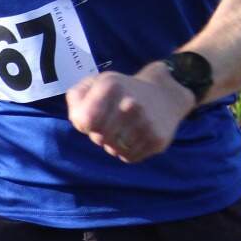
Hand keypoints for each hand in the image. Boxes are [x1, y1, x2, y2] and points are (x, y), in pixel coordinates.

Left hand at [66, 65, 191, 163]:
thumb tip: (79, 120)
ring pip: (113, 150)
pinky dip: (128, 151)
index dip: (85, 123)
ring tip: (124, 129)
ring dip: (113, 144)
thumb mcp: (97, 82)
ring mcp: (146, 122)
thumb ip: (76, 97)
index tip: (93, 117)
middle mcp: (130, 104)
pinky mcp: (157, 139)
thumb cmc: (121, 91)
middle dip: (99, 134)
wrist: (165, 94)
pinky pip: (129, 157)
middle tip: (111, 123)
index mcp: (110, 85)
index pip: (85, 120)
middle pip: (98, 138)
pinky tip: (136, 135)